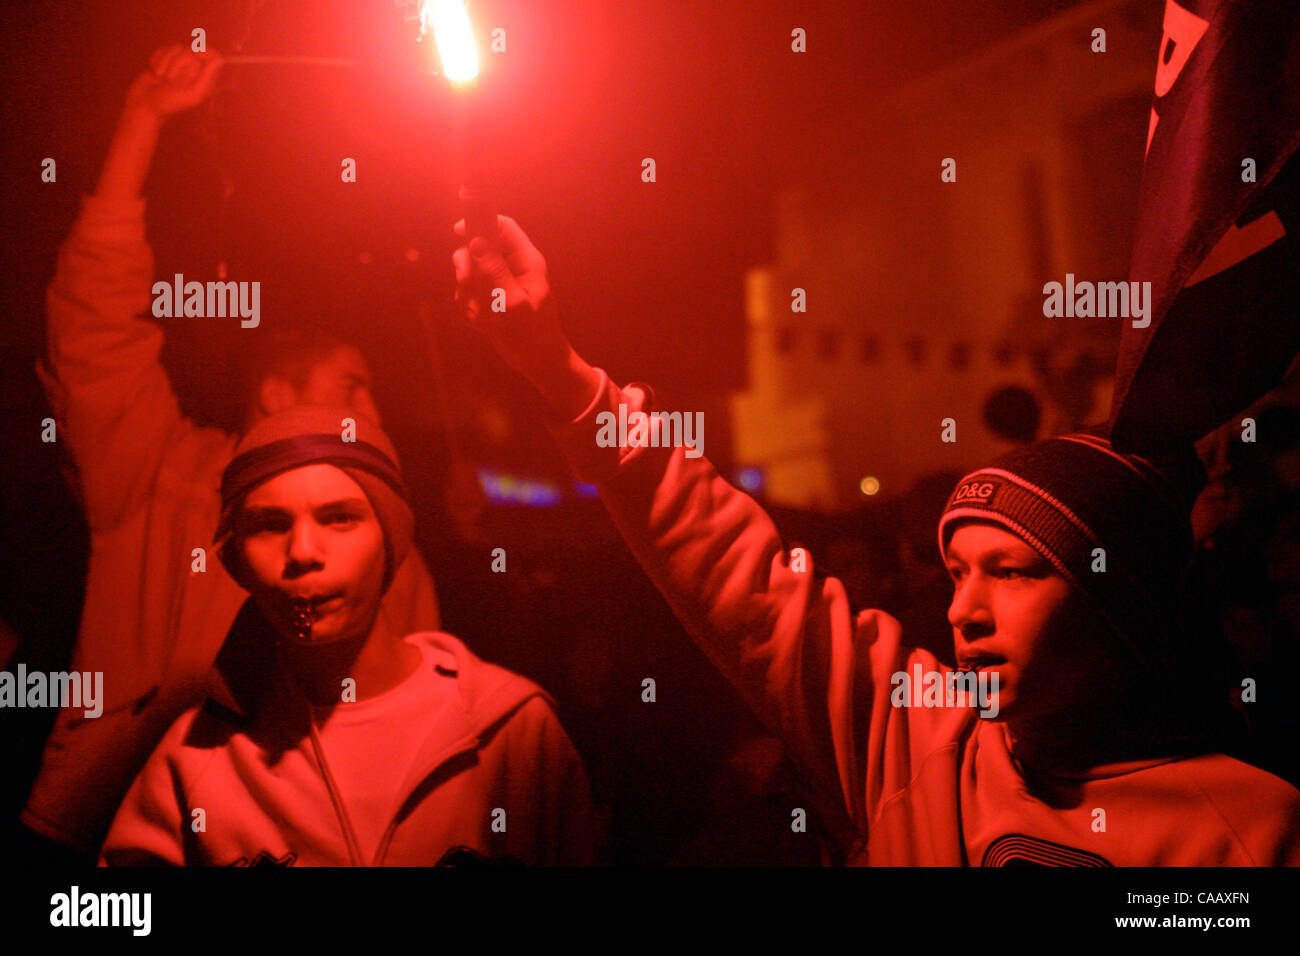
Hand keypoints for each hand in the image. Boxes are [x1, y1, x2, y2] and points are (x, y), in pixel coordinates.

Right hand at [124, 45, 222, 119]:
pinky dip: (157, 59)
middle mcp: (194, 71)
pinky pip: (163, 49)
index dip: (204, 52)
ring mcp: (179, 65)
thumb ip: (206, 78)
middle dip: (177, 62)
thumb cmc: (169, 102)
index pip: (214, 57)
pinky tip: (154, 72)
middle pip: (192, 51)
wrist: (145, 104)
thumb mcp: (192, 94)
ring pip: (177, 48)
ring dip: (165, 62)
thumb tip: (218, 59)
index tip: (193, 55)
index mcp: (205, 79)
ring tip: (160, 76)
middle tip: (169, 79)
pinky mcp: (165, 61)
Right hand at [452, 215, 602, 418]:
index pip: (503, 227)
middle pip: (478, 247)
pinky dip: (469, 308)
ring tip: (481, 313)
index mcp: (525, 261)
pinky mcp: (490, 300)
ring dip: (467, 293)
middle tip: (466, 282)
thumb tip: (477, 240)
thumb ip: (494, 270)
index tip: (458, 231)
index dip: (479, 222)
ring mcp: (499, 283)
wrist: (537, 363)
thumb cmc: (532, 333)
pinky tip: (481, 323)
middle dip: (467, 266)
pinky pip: (468, 294)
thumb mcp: (512, 300)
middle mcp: (512, 268)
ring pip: (469, 273)